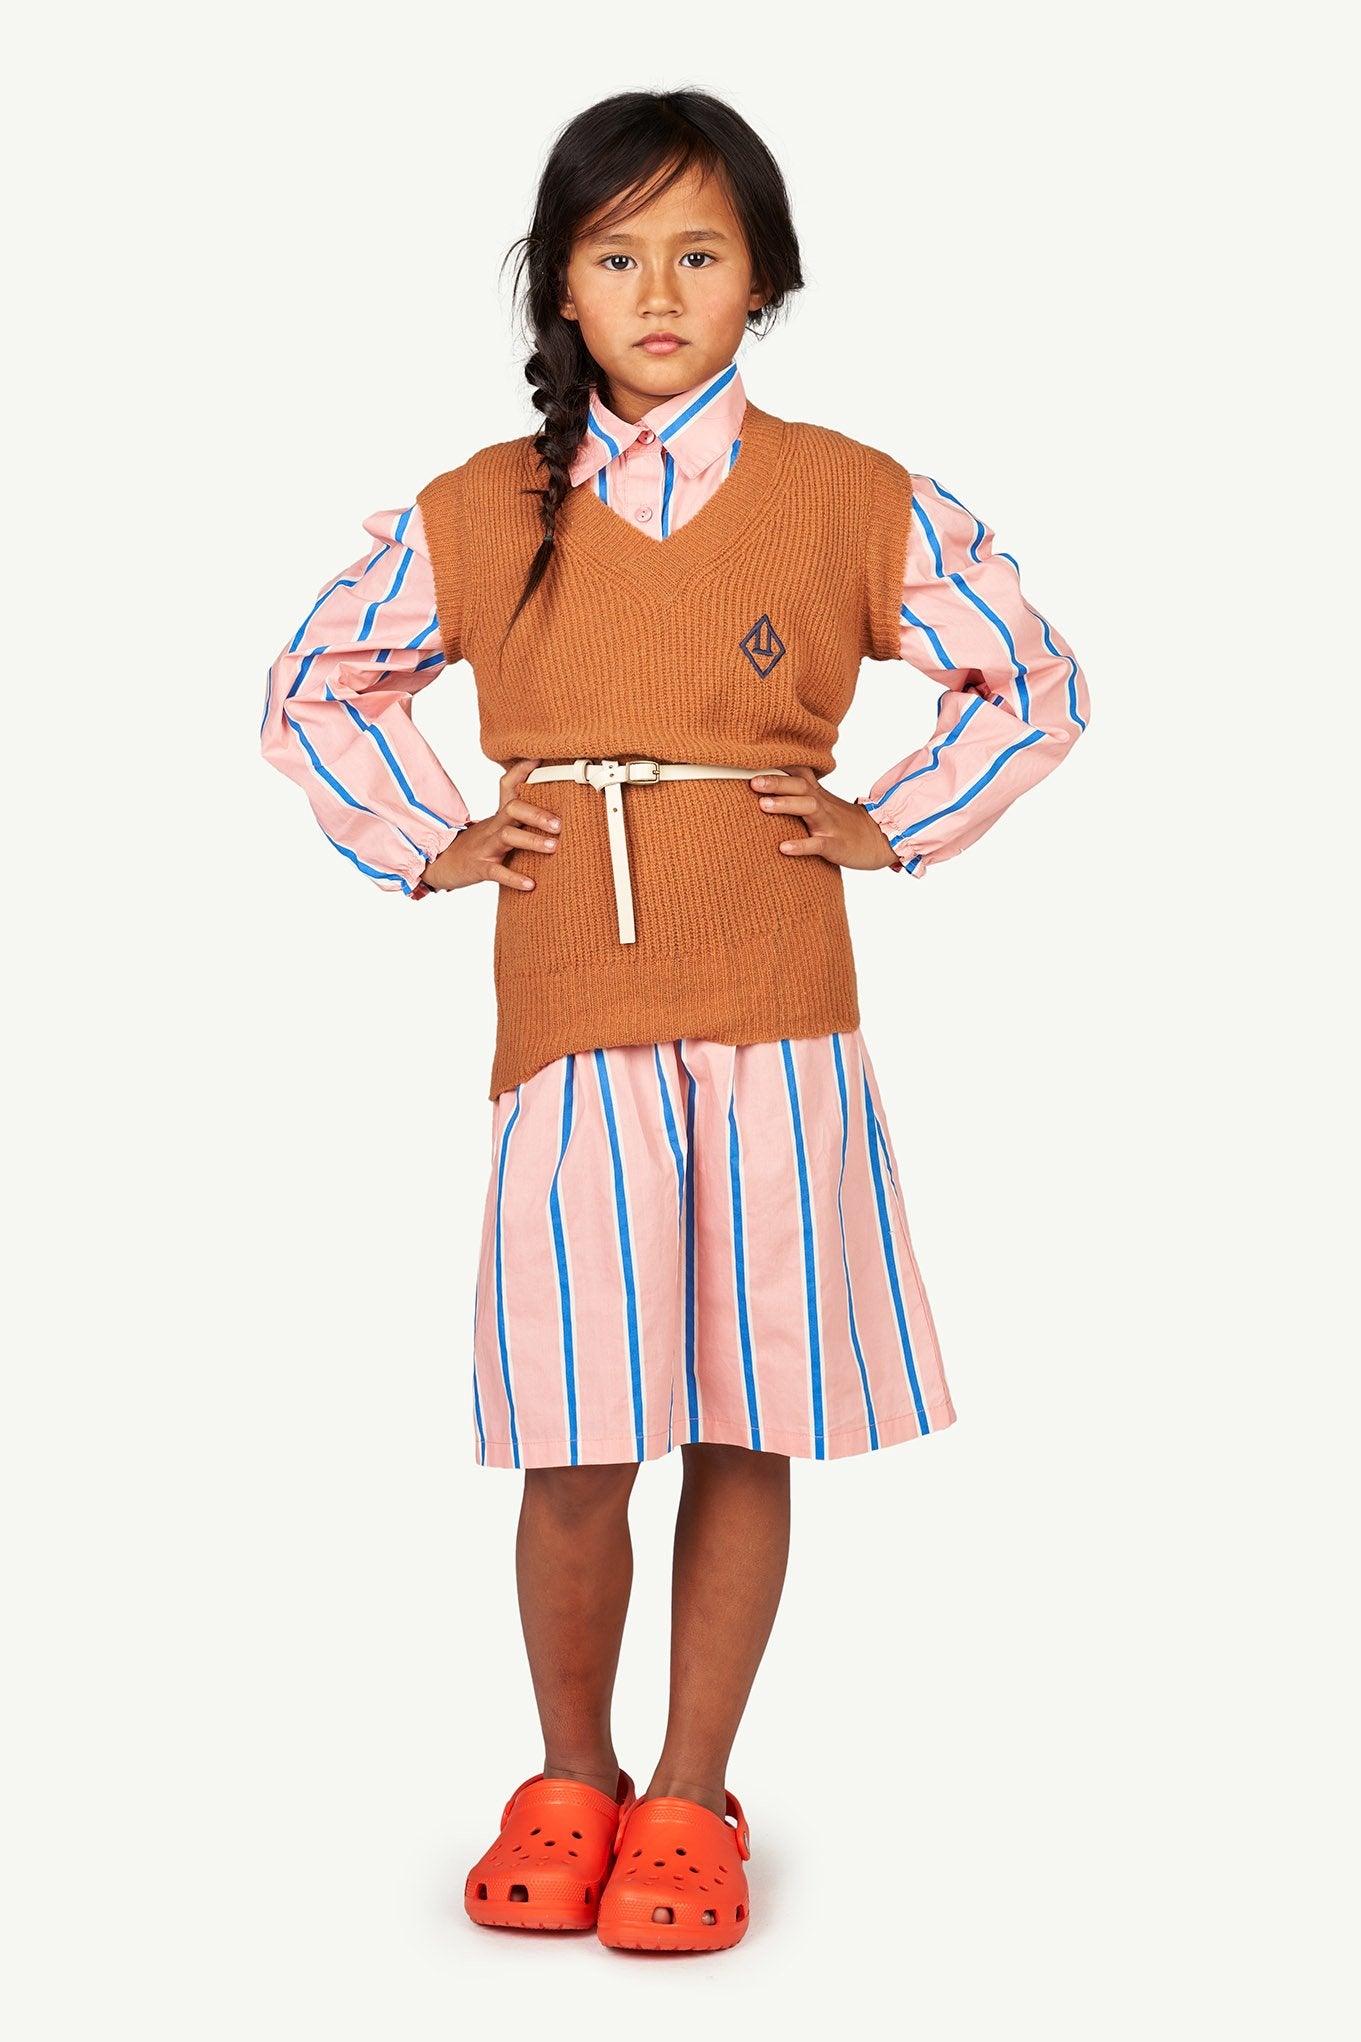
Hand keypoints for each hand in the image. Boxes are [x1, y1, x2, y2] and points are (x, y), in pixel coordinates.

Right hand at [420, 759, 562, 892]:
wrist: (442, 864)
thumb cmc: (479, 845)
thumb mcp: (497, 826)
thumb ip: (520, 817)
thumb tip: (552, 808)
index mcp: (500, 816)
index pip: (508, 786)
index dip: (522, 771)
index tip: (541, 759)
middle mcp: (493, 826)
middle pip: (512, 809)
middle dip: (537, 813)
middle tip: (559, 824)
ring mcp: (485, 846)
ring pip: (507, 836)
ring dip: (531, 840)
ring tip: (553, 847)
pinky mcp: (479, 867)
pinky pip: (496, 872)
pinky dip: (514, 878)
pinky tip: (530, 884)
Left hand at [748, 768, 900, 871]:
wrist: (879, 839)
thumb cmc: (842, 822)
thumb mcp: (822, 803)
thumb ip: (799, 793)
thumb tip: (766, 785)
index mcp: (816, 794)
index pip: (798, 772)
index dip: (778, 763)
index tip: (752, 757)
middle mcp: (822, 805)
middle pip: (801, 786)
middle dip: (776, 782)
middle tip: (753, 781)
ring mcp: (829, 824)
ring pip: (809, 808)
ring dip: (786, 804)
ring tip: (763, 805)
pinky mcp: (836, 845)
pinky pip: (818, 844)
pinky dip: (801, 845)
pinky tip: (783, 848)